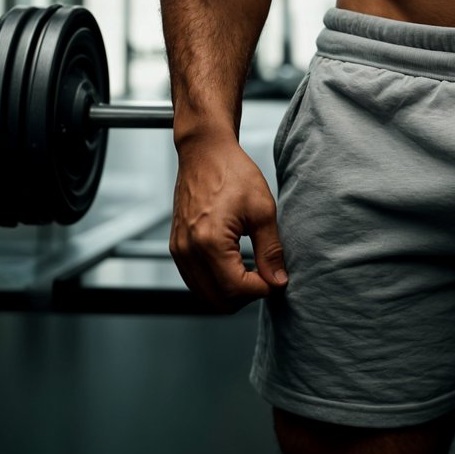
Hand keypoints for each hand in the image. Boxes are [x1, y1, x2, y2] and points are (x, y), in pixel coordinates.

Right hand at [169, 131, 288, 312]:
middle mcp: (188, 251)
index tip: (276, 279)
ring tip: (251, 271)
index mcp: (209, 242)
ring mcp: (178, 250)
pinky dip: (215, 283)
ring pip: (204, 295)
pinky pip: (195, 280)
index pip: (236, 289)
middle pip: (217, 301)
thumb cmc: (234, 172)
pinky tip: (234, 266)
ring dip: (230, 293)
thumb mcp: (263, 210)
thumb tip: (278, 282)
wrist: (205, 152)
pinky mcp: (176, 247)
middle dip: (245, 296)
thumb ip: (270, 250)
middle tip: (265, 277)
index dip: (261, 290)